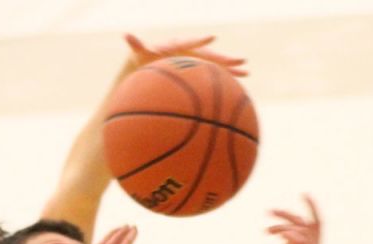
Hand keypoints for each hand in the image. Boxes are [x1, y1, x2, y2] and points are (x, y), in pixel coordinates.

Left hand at [125, 34, 247, 76]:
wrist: (151, 62)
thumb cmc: (143, 58)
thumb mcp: (140, 53)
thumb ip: (137, 45)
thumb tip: (126, 34)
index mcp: (178, 45)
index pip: (190, 43)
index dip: (199, 40)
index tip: (211, 37)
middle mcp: (191, 51)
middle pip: (209, 54)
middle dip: (223, 58)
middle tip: (240, 59)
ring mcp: (197, 59)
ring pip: (216, 64)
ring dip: (231, 67)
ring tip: (246, 70)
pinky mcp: (199, 68)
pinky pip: (215, 73)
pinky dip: (228, 76)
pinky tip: (242, 78)